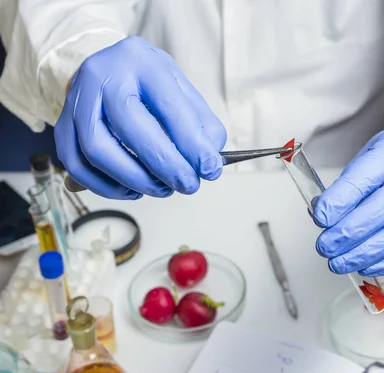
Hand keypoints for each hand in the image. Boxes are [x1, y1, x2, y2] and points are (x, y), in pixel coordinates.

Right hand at [55, 36, 225, 199]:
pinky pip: (76, 164)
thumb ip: (201, 124)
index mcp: (142, 62)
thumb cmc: (149, 83)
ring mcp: (77, 99)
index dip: (192, 145)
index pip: (169, 107)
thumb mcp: (181, 90)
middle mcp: (103, 75)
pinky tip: (131, 190)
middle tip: (187, 185)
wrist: (109, 68)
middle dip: (164, 165)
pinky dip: (105, 186)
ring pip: (97, 149)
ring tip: (161, 189)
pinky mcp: (63, 123)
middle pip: (130, 127)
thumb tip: (209, 162)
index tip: (210, 169)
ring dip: (134, 180)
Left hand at [312, 124, 383, 276]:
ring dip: (367, 253)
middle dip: (352, 232)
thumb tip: (323, 215)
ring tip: (339, 261)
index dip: (343, 199)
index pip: (371, 174)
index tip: (321, 217)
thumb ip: (345, 185)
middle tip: (326, 245)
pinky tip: (364, 265)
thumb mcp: (365, 158)